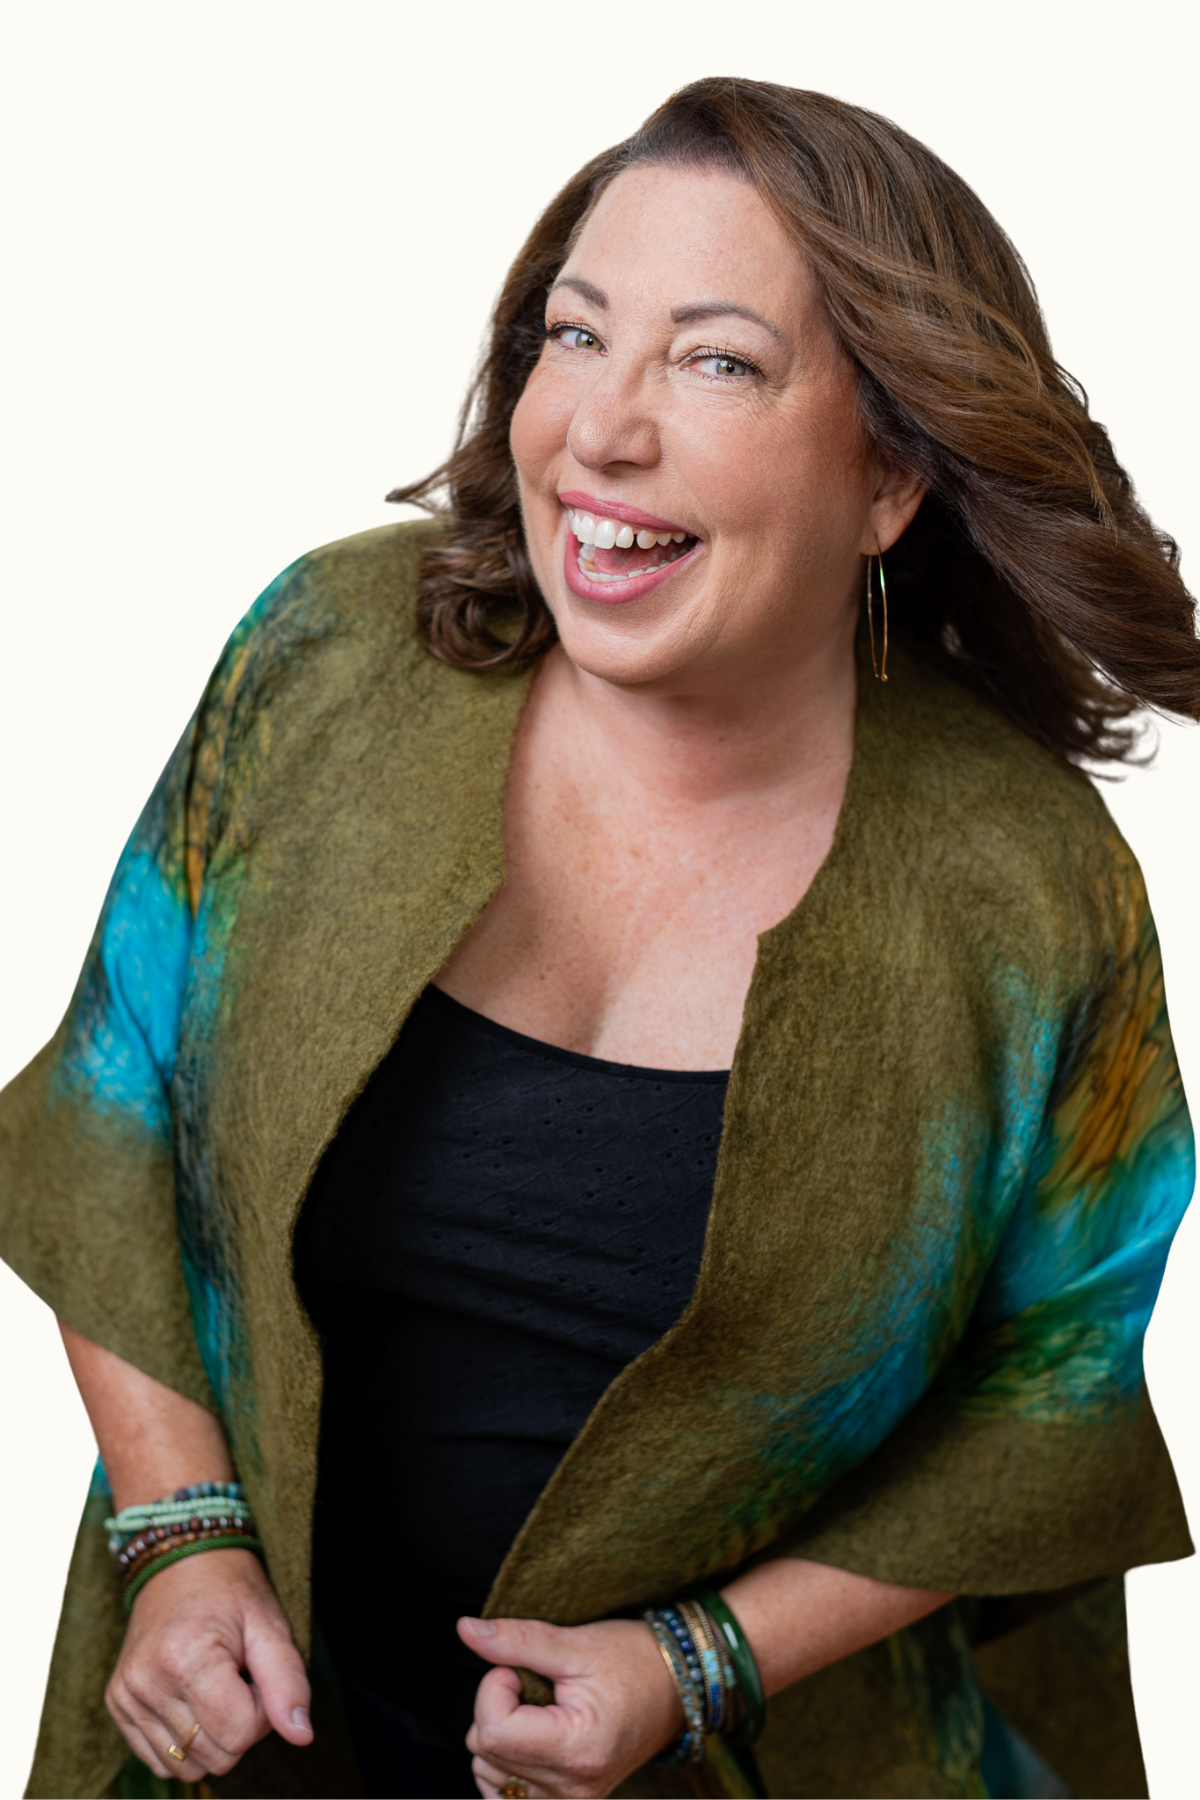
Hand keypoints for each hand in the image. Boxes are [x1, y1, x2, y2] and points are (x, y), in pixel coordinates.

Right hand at [105, 1548, 313, 1781]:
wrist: (180, 1560)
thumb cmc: (231, 1591)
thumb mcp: (270, 1625)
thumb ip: (288, 1682)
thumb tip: (302, 1736)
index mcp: (185, 1659)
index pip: (240, 1734)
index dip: (263, 1711)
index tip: (257, 1674)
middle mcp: (146, 1683)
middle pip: (216, 1757)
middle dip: (240, 1724)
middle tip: (239, 1678)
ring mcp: (126, 1697)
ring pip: (187, 1767)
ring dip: (213, 1736)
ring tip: (215, 1686)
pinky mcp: (117, 1705)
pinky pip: (159, 1761)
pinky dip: (185, 1742)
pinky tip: (192, 1700)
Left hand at [458, 1614, 682, 1798]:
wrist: (678, 1685)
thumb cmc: (633, 1659)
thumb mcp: (576, 1643)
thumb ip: (517, 1639)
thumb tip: (465, 1629)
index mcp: (578, 1750)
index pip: (493, 1729)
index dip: (496, 1687)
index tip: (524, 1667)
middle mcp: (572, 1789)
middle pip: (485, 1750)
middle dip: (499, 1707)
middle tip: (540, 1685)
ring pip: (487, 1771)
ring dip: (501, 1733)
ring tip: (543, 1709)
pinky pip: (503, 1792)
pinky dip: (505, 1762)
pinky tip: (531, 1734)